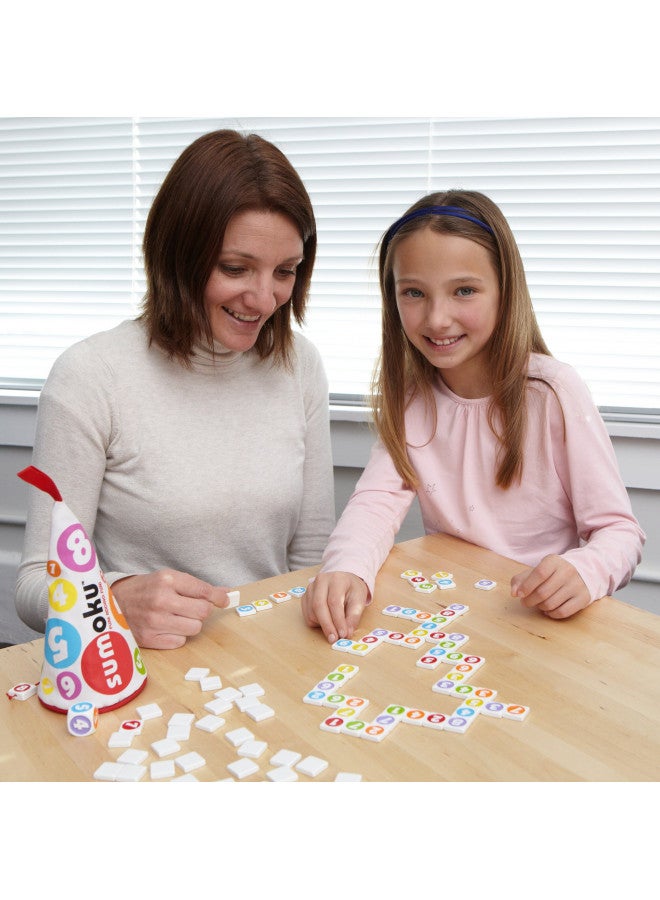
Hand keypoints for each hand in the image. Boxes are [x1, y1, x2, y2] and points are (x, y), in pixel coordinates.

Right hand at [110, 569, 230, 649]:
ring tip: (178, 617)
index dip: (218, 597)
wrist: (112, 603)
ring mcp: (154, 621)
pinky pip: (179, 641)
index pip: (204, 591)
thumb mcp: (167, 579)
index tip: (224, 600)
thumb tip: (225, 593)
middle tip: (192, 608)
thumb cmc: (145, 589)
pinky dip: (177, 635)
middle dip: (202, 610)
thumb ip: (196, 586)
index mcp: (166, 580)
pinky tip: (166, 627)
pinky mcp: (149, 638)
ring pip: (194, 628)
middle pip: (203, 611)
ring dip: (191, 624)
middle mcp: (161, 600)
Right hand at [301, 571, 368, 643]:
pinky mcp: (305, 596)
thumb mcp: (359, 600)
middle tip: (334, 639)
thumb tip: (347, 633)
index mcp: (336, 579)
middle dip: (327, 625)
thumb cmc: (352, 589)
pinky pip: (307, 615)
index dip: (338, 620)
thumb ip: (354, 616)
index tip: (343, 634)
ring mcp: (310, 588)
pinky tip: (327, 621)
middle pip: (318, 605)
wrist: (344, 580)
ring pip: (311, 612)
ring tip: (334, 629)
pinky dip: (316, 623)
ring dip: (322, 625)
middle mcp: (321, 581)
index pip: (334, 601)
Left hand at [510, 554, 590, 618]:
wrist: (583, 571)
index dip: (527, 586)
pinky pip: (563, 612)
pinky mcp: (584, 598)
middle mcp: (568, 571)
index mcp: (554, 561)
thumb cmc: (553, 573)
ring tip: (539, 604)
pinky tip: (549, 610)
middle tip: (525, 602)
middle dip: (530, 601)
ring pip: (551, 604)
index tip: (519, 595)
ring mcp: (577, 585)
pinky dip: (552, 614)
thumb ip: (521, 579)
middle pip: (543, 592)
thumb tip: (514, 593)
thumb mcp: (537, 570)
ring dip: (540, 607)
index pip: (539, 574)